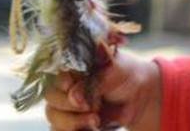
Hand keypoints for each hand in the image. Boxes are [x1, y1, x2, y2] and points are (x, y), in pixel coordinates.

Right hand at [44, 50, 160, 130]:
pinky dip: (74, 130)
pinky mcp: (70, 123)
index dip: (62, 83)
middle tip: (90, 107)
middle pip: (51, 97)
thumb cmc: (125, 74)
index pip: (55, 74)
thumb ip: (95, 79)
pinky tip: (92, 128)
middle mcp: (65, 85)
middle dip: (69, 105)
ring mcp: (66, 105)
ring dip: (72, 122)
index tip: (71, 87)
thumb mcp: (115, 70)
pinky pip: (59, 129)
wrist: (138, 97)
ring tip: (96, 120)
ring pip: (53, 116)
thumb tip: (73, 93)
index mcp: (73, 66)